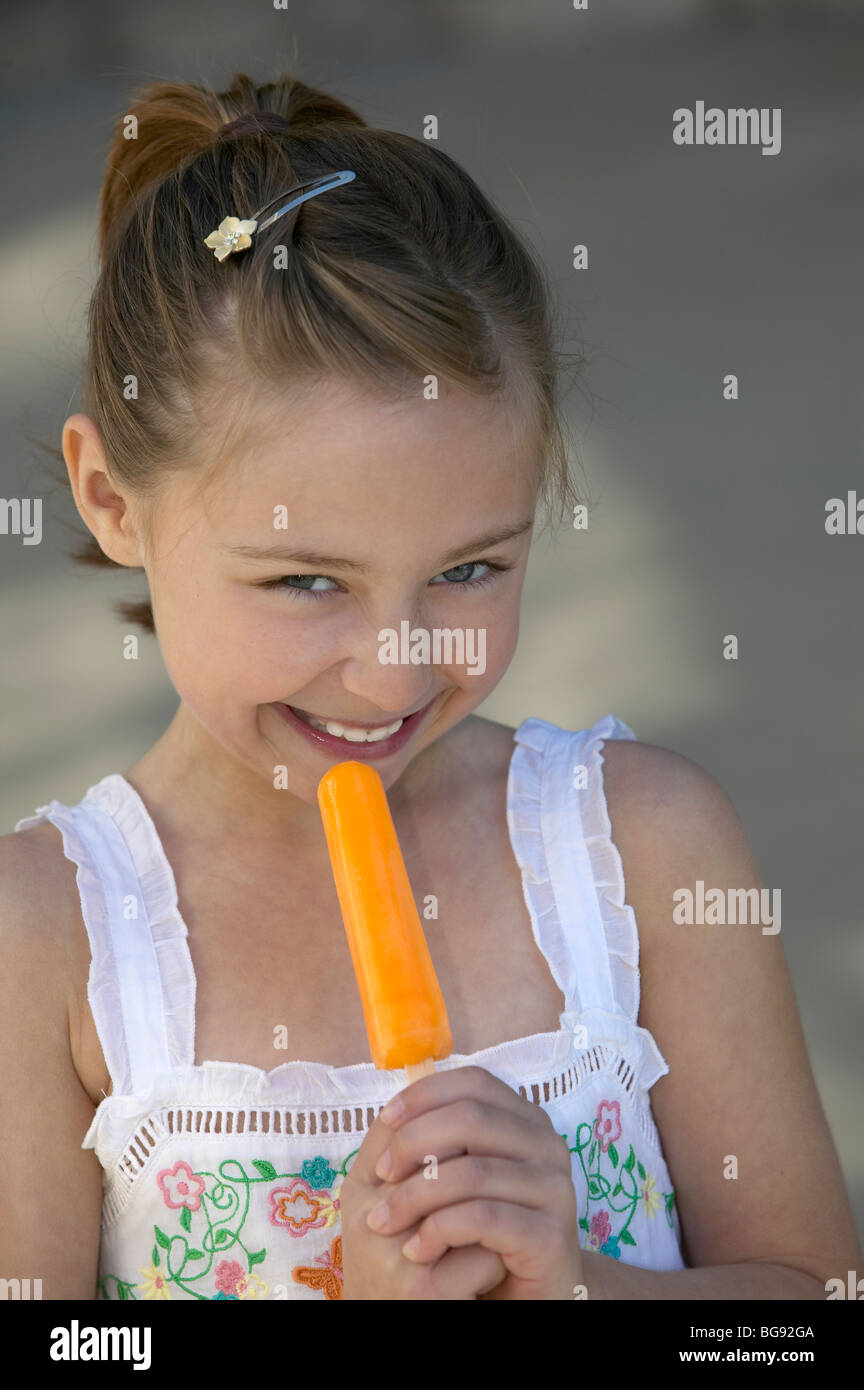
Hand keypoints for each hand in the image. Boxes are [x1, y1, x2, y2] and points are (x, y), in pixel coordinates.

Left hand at [341, 1064, 584, 1299]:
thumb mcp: (452, 1180)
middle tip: (379, 1176)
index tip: (387, 1121)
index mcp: (525, 1121)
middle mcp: (546, 1146)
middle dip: (413, 1143)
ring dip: (415, 1195)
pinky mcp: (550, 1236)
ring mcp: (554, 1189)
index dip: (427, 1095)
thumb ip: (433, 1142)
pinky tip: (417, 1249)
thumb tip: (391, 1114)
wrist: (522, 1298)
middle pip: (471, 1118)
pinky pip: (484, 1218)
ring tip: (384, 1221)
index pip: (475, 1083)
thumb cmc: (479, 1234)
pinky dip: (439, 1230)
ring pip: (472, 1171)